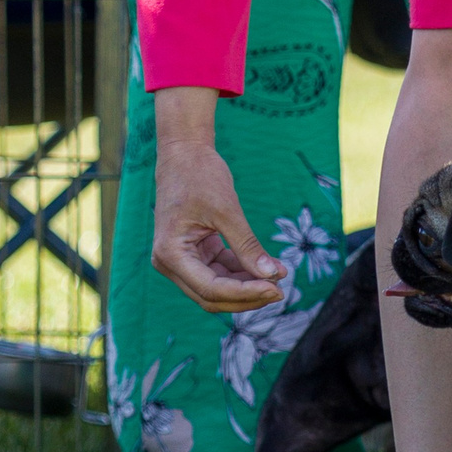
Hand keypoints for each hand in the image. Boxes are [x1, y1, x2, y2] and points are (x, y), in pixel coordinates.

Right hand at [150, 91, 287, 312]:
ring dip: (247, 286)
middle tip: (281, 290)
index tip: (276, 288)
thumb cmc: (200, 176)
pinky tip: (268, 267)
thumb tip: (273, 276)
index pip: (210, 289)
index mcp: (171, 254)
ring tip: (279, 276)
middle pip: (212, 296)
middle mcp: (170, 263)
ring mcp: (181, 260)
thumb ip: (247, 246)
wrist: (185, 154)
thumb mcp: (227, 210)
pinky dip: (243, 272)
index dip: (245, 293)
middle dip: (247, 296)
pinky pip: (220, 272)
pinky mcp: (194, 253)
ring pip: (217, 288)